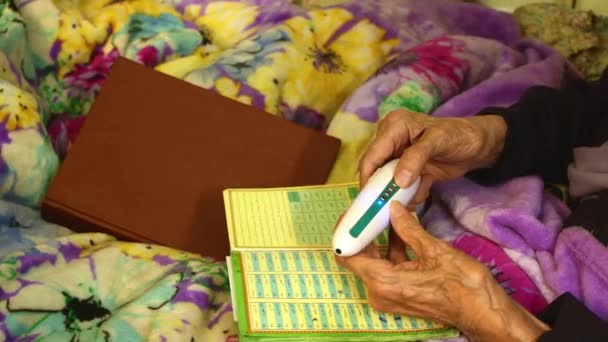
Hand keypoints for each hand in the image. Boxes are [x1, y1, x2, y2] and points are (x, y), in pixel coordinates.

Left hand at [336, 202, 548, 341]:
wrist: (484, 314)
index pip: (348, 255)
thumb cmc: (464, 286)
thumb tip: (393, 208)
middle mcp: (379, 292)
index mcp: (383, 282)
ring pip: (373, 262)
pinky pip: (386, 269)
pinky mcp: (399, 295)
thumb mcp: (436, 251)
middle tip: (371, 208)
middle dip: (363, 232)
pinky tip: (401, 230)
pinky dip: (390, 250)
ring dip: (378, 239)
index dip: (346, 232)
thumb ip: (409, 229)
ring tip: (386, 213)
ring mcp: (389, 296)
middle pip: (359, 257)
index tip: (353, 212)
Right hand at [359, 110, 506, 207]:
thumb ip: (415, 159)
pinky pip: (403, 187)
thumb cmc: (460, 134)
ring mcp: (400, 156)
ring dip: (401, 193)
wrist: (482, 145)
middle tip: (394, 205)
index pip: (371, 156)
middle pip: (377, 171)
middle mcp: (392, 140)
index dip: (368, 179)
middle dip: (386, 189)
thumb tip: (397, 181)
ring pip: (389, 182)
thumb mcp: (437, 141)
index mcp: (393, 127)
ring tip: (419, 192)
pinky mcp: (410, 170)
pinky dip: (412, 194)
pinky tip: (425, 189)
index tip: (370, 203)